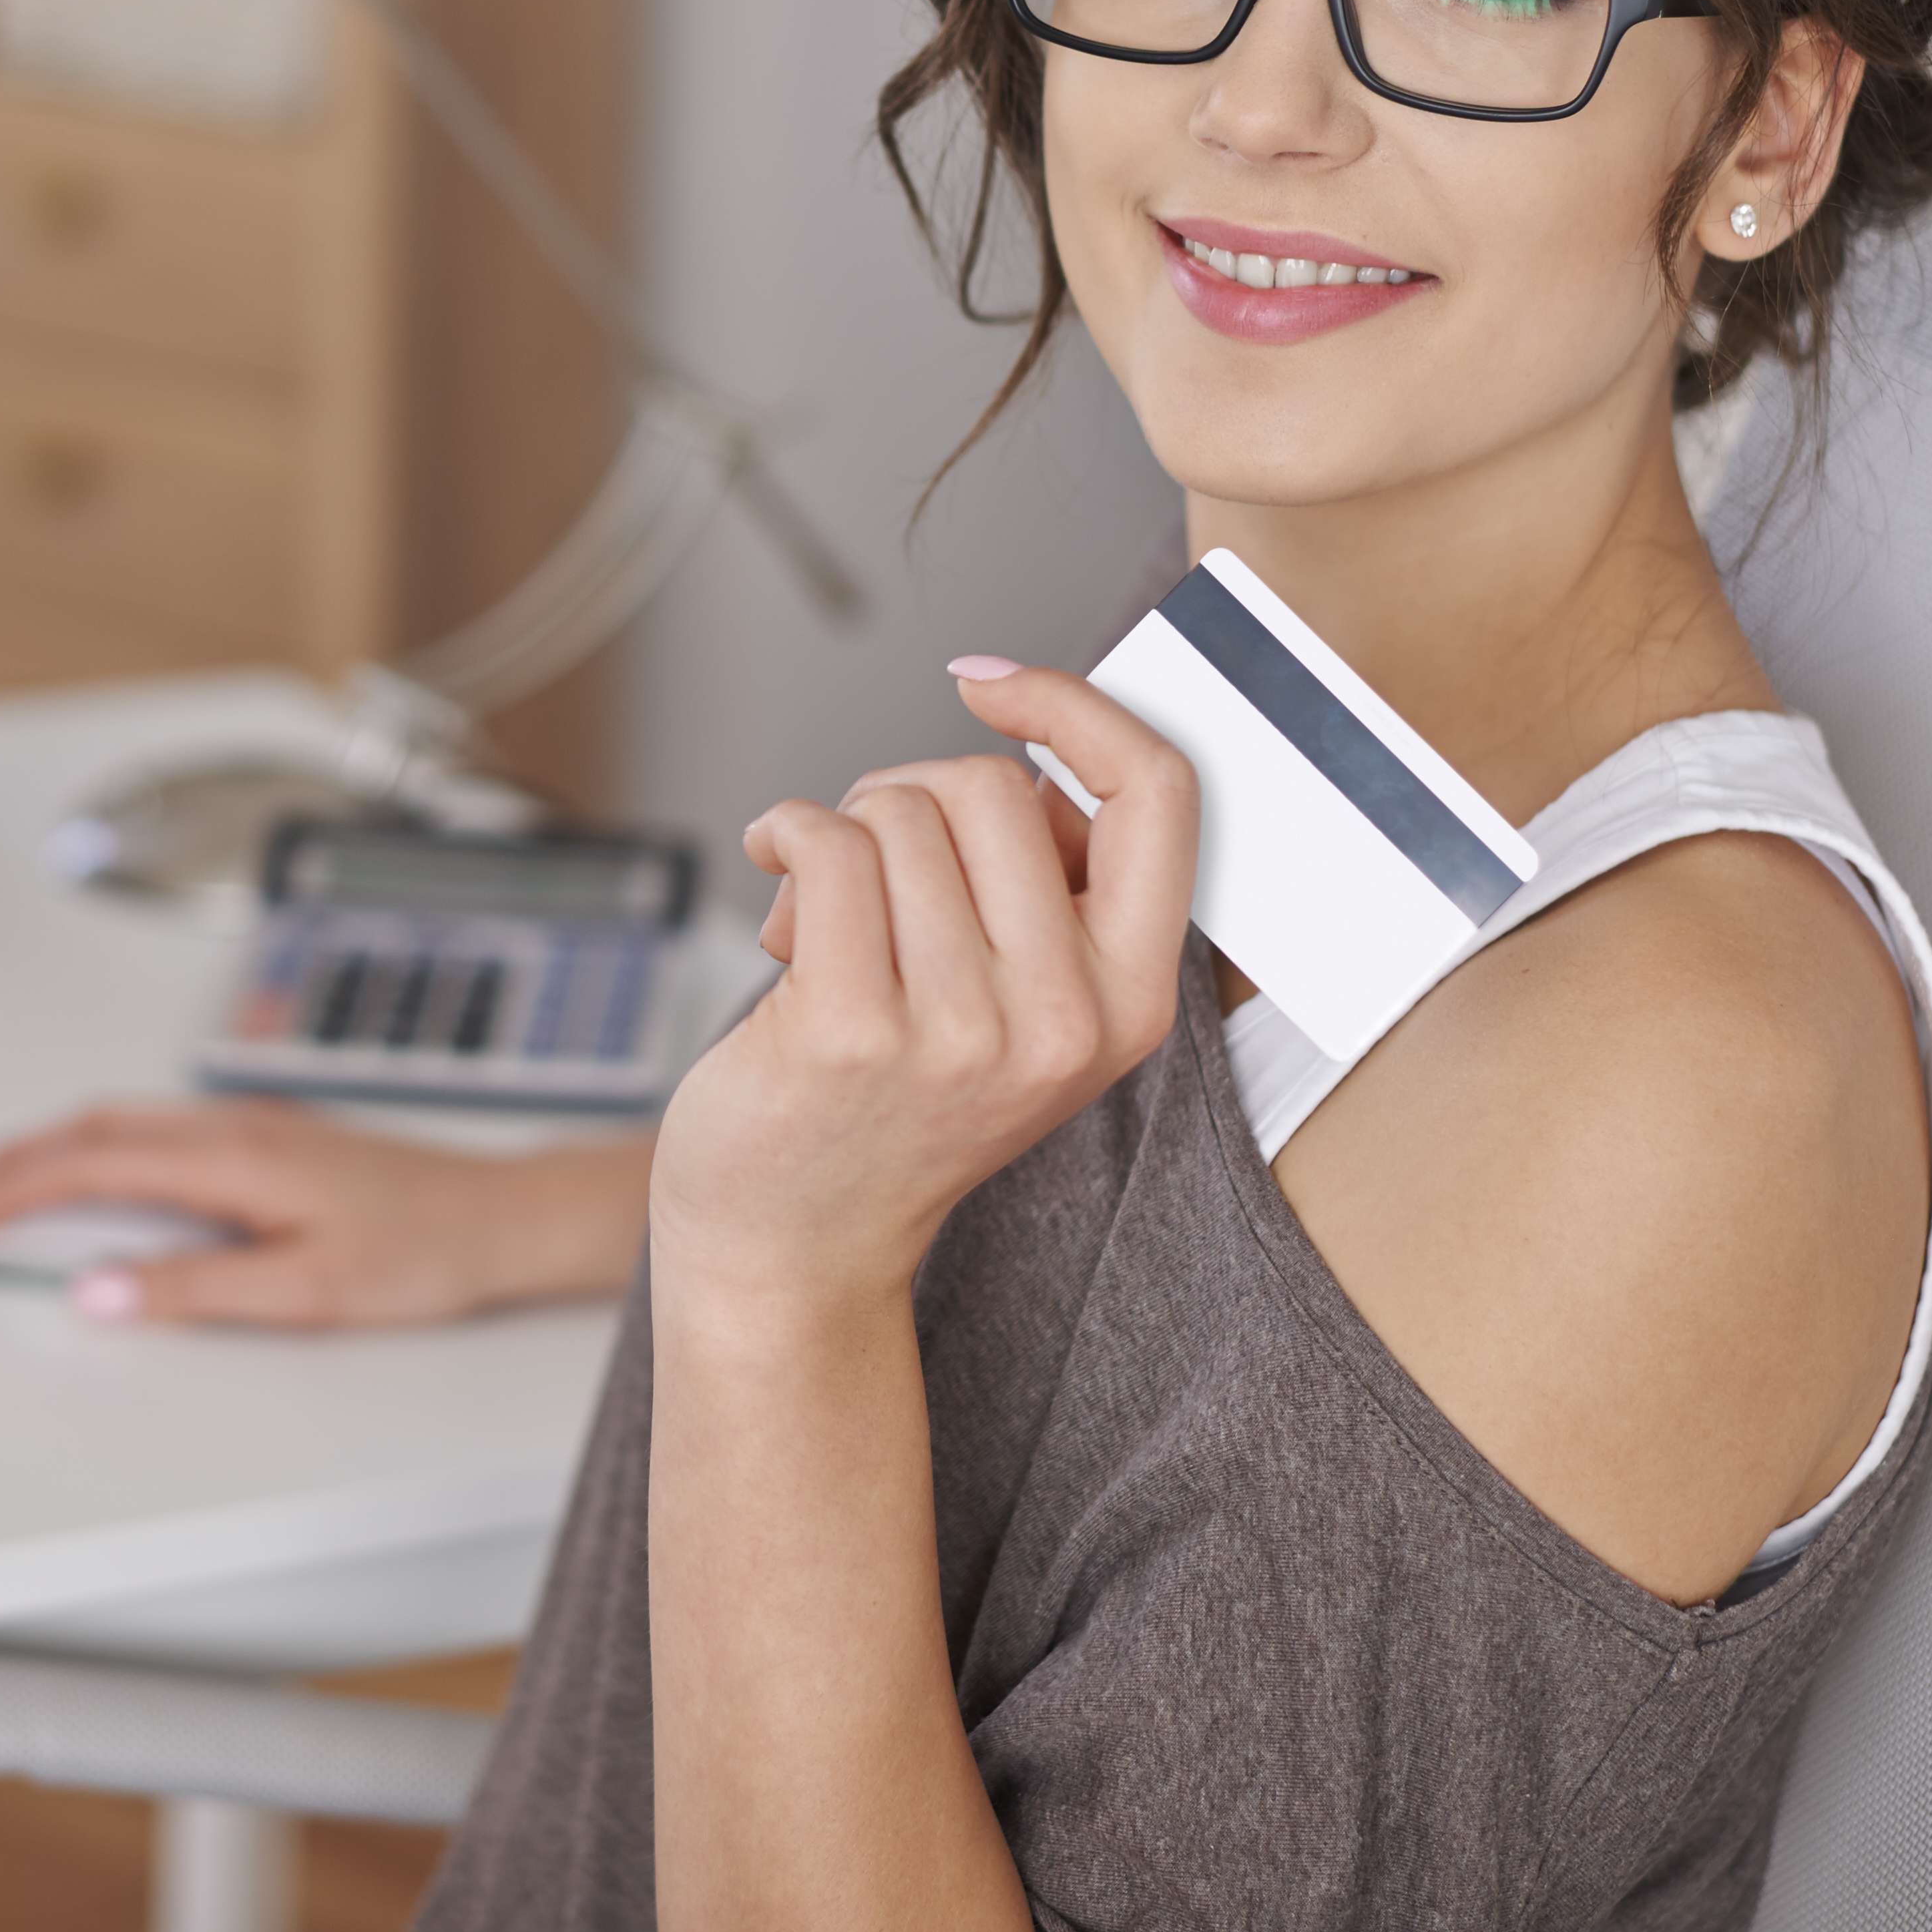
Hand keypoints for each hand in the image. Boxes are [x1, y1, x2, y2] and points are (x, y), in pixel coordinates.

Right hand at [0, 1097, 649, 1327]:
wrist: (501, 1217)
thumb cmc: (421, 1251)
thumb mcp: (302, 1290)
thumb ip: (191, 1289)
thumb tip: (95, 1290)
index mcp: (231, 1158)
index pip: (91, 1167)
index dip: (15, 1193)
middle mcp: (235, 1127)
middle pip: (95, 1130)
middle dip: (15, 1161)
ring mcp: (254, 1125)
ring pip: (125, 1123)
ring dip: (55, 1148)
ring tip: (3, 1184)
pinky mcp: (272, 1136)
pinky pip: (161, 1128)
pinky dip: (104, 1146)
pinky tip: (99, 1173)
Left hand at [647, 661, 1197, 1313]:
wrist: (794, 1243)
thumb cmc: (893, 1100)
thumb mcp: (1022, 1006)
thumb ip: (1046, 888)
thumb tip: (1017, 744)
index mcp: (1127, 1001)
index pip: (1157, 795)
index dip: (1076, 707)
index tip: (993, 688)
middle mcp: (1061, 1023)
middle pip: (992, 787)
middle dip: (910, 798)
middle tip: (871, 877)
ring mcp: (960, 1034)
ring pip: (898, 812)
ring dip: (839, 838)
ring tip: (826, 931)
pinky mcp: (852, 1030)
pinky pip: (826, 844)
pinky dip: (784, 835)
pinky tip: (774, 882)